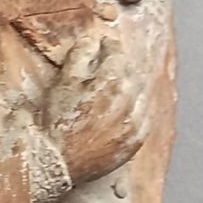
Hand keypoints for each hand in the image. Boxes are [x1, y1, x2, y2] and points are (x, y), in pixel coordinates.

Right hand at [39, 34, 149, 185]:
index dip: (109, 46)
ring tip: (118, 85)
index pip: (117, 53)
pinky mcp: (136, 141)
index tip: (104, 44)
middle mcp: (129, 101)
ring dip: (133, 85)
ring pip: (143, 94)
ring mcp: (135, 123)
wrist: (58, 164)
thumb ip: (80, 56)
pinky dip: (139, 108)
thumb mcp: (63, 84)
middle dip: (122, 64)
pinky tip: (127, 108)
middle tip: (111, 63)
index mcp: (111, 82)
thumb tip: (93, 39)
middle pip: (133, 72)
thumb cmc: (57, 123)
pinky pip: (145, 118)